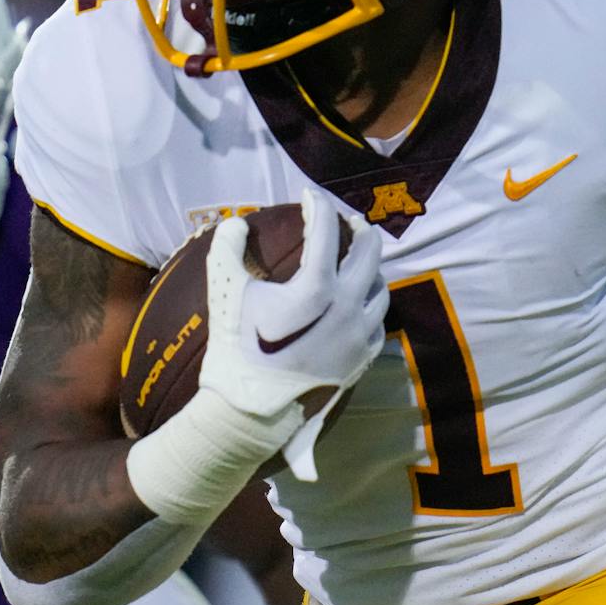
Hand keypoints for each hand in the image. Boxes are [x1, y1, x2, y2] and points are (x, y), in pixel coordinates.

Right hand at [201, 190, 388, 421]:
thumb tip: (235, 223)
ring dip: (370, 269)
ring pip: (380, 288)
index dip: (318, 207)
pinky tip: (359, 304)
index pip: (326, 232)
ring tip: (358, 262)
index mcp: (317, 288)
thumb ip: (227, 249)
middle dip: (361, 230)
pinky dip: (370, 306)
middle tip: (351, 222)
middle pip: (369, 253)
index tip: (310, 196)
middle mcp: (348, 308)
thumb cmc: (238, 346)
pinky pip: (378, 322)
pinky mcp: (363, 357)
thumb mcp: (225, 292)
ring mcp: (360, 334)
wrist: (252, 408)